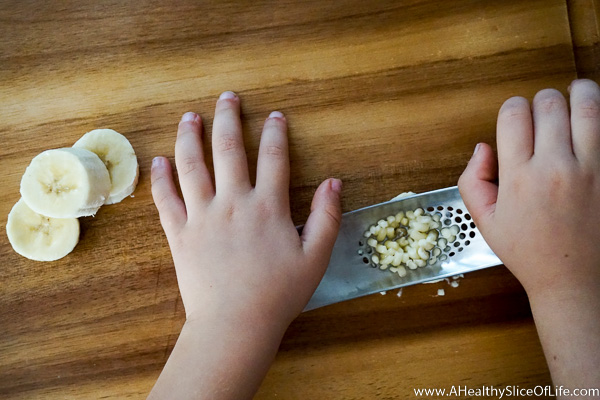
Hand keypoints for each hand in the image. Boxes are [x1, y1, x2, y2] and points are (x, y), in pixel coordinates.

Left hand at [148, 91, 341, 398]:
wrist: (235, 325)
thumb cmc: (279, 294)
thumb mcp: (315, 257)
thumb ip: (327, 217)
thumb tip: (334, 182)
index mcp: (267, 207)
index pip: (273, 158)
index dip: (275, 133)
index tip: (274, 116)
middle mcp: (232, 202)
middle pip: (228, 150)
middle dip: (228, 119)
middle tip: (226, 97)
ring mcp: (202, 216)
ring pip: (192, 166)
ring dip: (190, 138)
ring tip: (189, 117)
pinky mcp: (180, 234)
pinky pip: (167, 200)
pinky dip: (161, 179)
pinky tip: (158, 161)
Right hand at [458, 79, 599, 392]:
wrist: (576, 281)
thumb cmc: (530, 253)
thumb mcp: (485, 222)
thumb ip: (472, 180)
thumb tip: (482, 147)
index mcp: (519, 178)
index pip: (514, 114)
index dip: (512, 108)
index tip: (515, 117)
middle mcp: (556, 168)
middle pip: (549, 104)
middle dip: (542, 100)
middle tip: (544, 110)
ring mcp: (592, 169)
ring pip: (588, 105)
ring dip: (580, 93)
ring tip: (577, 92)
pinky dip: (599, 116)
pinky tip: (593, 117)